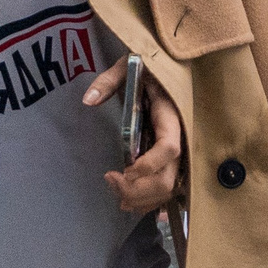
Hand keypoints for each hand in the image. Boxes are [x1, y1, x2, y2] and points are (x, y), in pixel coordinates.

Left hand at [83, 62, 184, 213]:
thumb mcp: (127, 65)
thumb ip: (108, 81)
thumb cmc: (148, 66)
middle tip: (111, 182)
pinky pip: (168, 187)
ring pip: (170, 187)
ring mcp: (178, 151)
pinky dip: (151, 200)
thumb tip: (88, 100)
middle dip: (140, 189)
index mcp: (170, 115)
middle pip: (169, 176)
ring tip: (118, 198)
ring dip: (144, 199)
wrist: (166, 66)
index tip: (123, 171)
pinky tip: (130, 202)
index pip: (169, 147)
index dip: (149, 164)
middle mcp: (179, 137)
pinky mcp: (172, 159)